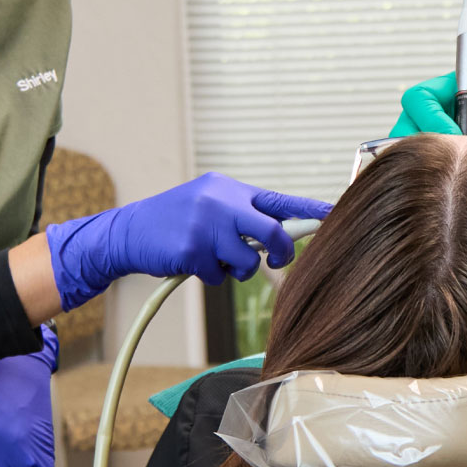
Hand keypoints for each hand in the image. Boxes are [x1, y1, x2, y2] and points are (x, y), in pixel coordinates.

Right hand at [45, 172, 331, 308]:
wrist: (128, 232)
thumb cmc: (175, 223)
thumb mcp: (210, 206)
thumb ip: (243, 216)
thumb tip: (282, 235)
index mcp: (230, 190)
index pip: (280, 200)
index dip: (311, 210)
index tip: (338, 215)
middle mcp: (221, 202)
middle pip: (273, 231)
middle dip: (281, 252)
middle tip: (277, 260)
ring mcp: (206, 225)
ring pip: (247, 261)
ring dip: (236, 270)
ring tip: (213, 259)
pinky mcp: (191, 250)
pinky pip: (219, 276)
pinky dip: (210, 277)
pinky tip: (190, 264)